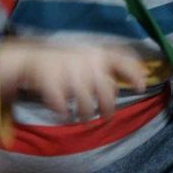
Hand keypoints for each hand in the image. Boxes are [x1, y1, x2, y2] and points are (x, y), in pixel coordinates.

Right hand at [0, 39, 146, 121]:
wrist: (31, 58)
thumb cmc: (68, 63)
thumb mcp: (91, 59)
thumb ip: (111, 67)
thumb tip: (140, 78)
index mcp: (98, 54)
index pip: (123, 59)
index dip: (134, 73)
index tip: (141, 88)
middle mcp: (86, 60)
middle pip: (105, 90)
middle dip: (107, 108)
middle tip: (105, 117)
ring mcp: (68, 69)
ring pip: (85, 101)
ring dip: (85, 114)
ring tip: (83, 118)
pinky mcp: (49, 81)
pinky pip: (61, 106)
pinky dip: (63, 114)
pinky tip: (64, 116)